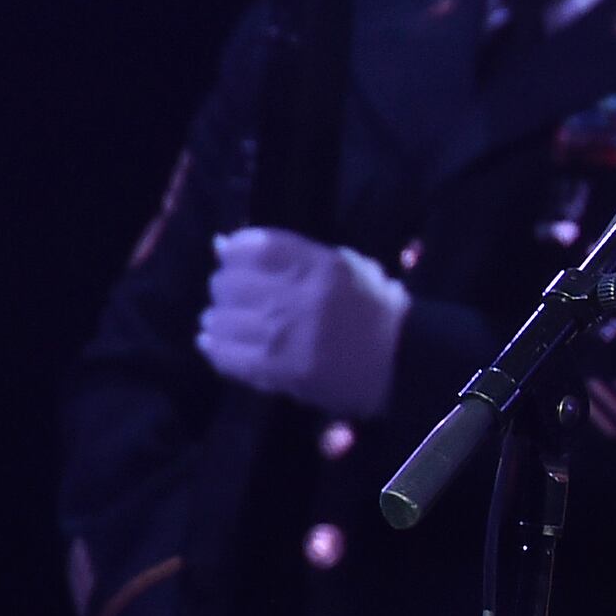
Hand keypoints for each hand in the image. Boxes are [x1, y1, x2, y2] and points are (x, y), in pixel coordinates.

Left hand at [196, 228, 407, 416]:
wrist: (400, 362)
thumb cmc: (373, 308)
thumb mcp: (344, 266)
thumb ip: (288, 254)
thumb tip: (224, 245)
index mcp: (321, 268)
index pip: (255, 248)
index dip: (236, 250)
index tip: (235, 255)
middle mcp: (298, 299)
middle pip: (229, 283)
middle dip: (227, 285)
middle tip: (237, 293)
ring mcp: (283, 337)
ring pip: (220, 319)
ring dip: (220, 317)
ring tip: (232, 320)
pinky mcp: (274, 371)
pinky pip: (224, 354)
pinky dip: (215, 345)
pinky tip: (219, 341)